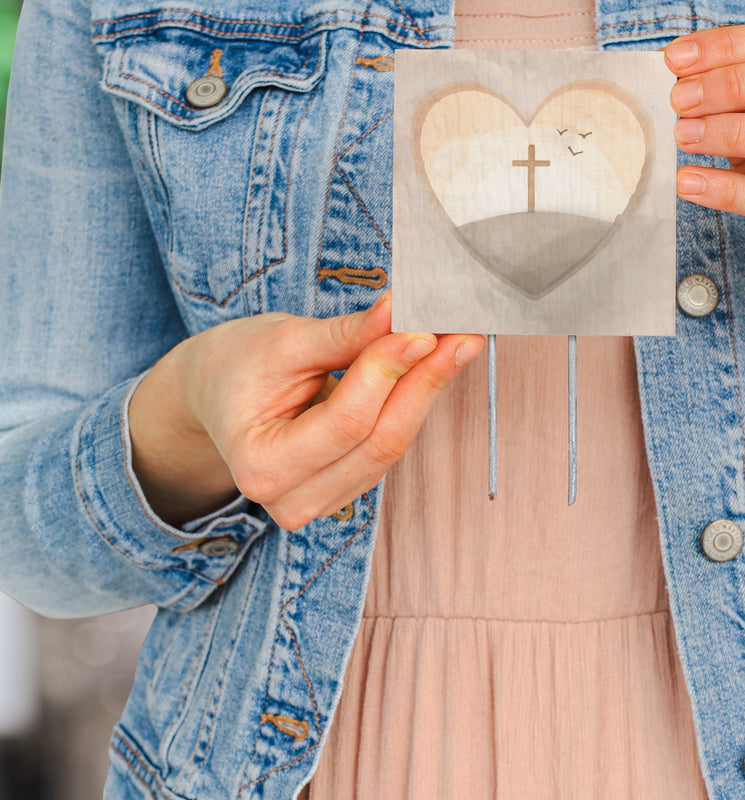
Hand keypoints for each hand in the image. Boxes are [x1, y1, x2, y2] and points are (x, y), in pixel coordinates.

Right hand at [129, 293, 484, 529]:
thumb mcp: (283, 341)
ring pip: (394, 444)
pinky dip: (414, 401)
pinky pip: (391, 443)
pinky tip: (435, 365)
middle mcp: (292, 499)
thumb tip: (403, 314)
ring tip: (457, 341)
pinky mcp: (347, 485)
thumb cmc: (238, 364)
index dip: (389, 371)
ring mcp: (323, 499)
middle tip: (461, 332)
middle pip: (381, 442)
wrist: (215, 392)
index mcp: (262, 466)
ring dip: (429, 390)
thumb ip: (345, 335)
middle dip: (425, 382)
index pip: (346, 421)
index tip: (421, 326)